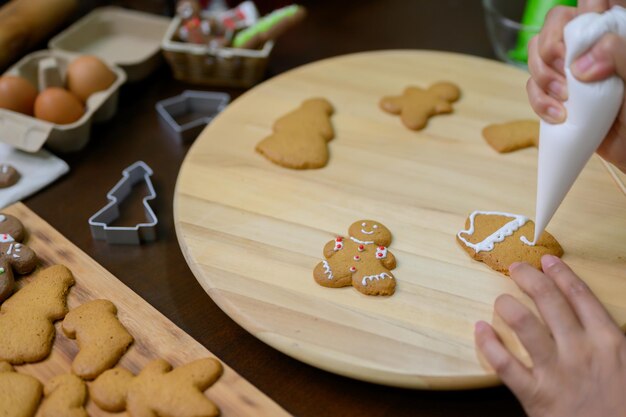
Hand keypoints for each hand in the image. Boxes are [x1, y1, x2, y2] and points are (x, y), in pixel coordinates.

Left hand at [475, 256, 625, 416]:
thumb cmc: (621, 405)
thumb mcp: (624, 365)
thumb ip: (606, 340)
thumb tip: (586, 315)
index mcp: (608, 341)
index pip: (579, 295)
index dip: (560, 274)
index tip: (546, 261)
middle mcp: (580, 350)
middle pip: (548, 300)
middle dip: (528, 278)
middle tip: (516, 268)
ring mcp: (556, 371)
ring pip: (523, 323)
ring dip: (507, 305)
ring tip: (501, 300)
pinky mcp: (535, 395)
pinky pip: (504, 363)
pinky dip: (488, 343)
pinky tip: (480, 329)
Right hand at [526, 0, 625, 171]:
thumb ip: (621, 56)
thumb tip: (582, 63)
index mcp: (615, 32)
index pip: (593, 1)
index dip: (583, 12)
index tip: (582, 40)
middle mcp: (590, 46)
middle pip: (555, 25)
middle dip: (551, 49)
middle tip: (564, 71)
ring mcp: (571, 71)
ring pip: (537, 56)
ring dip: (542, 78)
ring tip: (563, 98)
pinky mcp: (558, 95)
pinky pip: (533, 88)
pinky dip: (540, 103)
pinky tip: (558, 115)